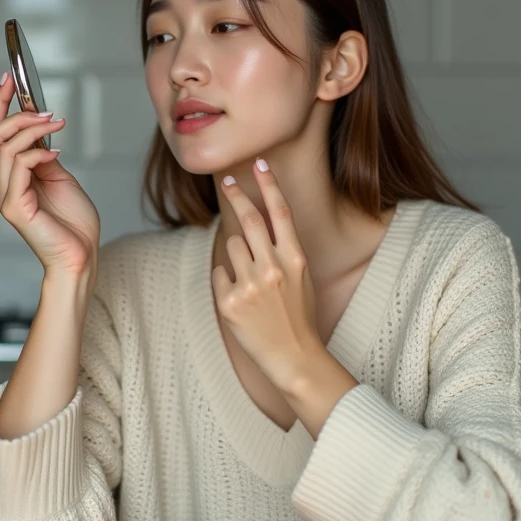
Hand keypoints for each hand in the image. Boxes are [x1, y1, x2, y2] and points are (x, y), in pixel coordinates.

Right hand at [0, 72, 100, 276]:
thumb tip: (40, 129)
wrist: (80, 257)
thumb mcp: (59, 177)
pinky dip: (37, 152)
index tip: (9, 79)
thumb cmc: (73, 224)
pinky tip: (56, 153)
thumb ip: (44, 156)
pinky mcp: (15, 208)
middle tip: (40, 107)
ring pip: (2, 148)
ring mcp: (5, 198)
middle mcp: (2, 187)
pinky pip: (18, 167)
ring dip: (31, 129)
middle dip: (11, 113)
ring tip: (56, 124)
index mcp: (10, 179)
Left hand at [212, 158, 323, 389]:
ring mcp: (250, 284)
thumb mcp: (301, 278)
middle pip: (248, 218)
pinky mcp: (229, 302)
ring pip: (231, 246)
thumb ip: (282, 251)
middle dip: (236, 195)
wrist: (294, 357)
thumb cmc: (298, 316)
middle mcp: (273, 268)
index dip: (268, 184)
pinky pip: (219, 274)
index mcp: (295, 259)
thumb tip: (256, 224)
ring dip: (236, 255)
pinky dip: (226, 281)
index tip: (258, 163)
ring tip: (250, 280)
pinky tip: (242, 301)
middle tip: (226, 181)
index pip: (280, 212)